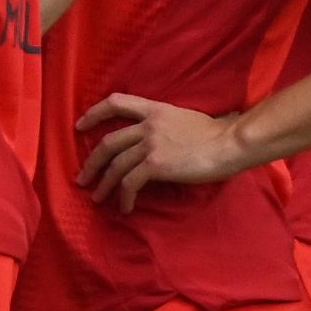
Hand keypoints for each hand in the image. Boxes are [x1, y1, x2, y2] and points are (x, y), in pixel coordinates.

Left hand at [75, 94, 252, 211]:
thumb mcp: (184, 119)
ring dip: (103, 184)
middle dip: (92, 162)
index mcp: (155, 110)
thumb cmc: (217, 134)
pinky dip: (124, 197)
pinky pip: (130, 183)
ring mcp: (150, 144)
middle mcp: (148, 125)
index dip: (94, 113)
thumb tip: (156, 141)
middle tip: (83, 178)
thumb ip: (165, 126)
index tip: (79, 126)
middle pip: (108, 143)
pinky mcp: (156, 164)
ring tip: (97, 198)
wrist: (231, 143)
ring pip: (115, 166)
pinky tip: (126, 207)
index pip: (117, 102)